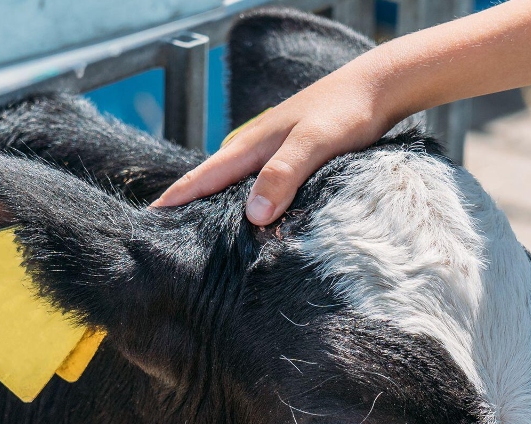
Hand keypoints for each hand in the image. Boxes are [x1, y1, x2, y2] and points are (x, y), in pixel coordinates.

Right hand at [152, 62, 406, 225]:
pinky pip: (258, 178)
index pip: (204, 176)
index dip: (178, 198)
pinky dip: (245, 194)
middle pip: (212, 178)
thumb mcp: (315, 144)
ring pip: (235, 178)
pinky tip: (251, 209)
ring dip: (216, 199)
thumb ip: (284, 175)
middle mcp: (257, 145)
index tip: (152, 218)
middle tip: (166, 231)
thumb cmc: (347, 112)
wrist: (378, 86)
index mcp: (254, 144)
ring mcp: (274, 147)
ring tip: (199, 226)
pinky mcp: (292, 152)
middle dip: (188, 201)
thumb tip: (253, 215)